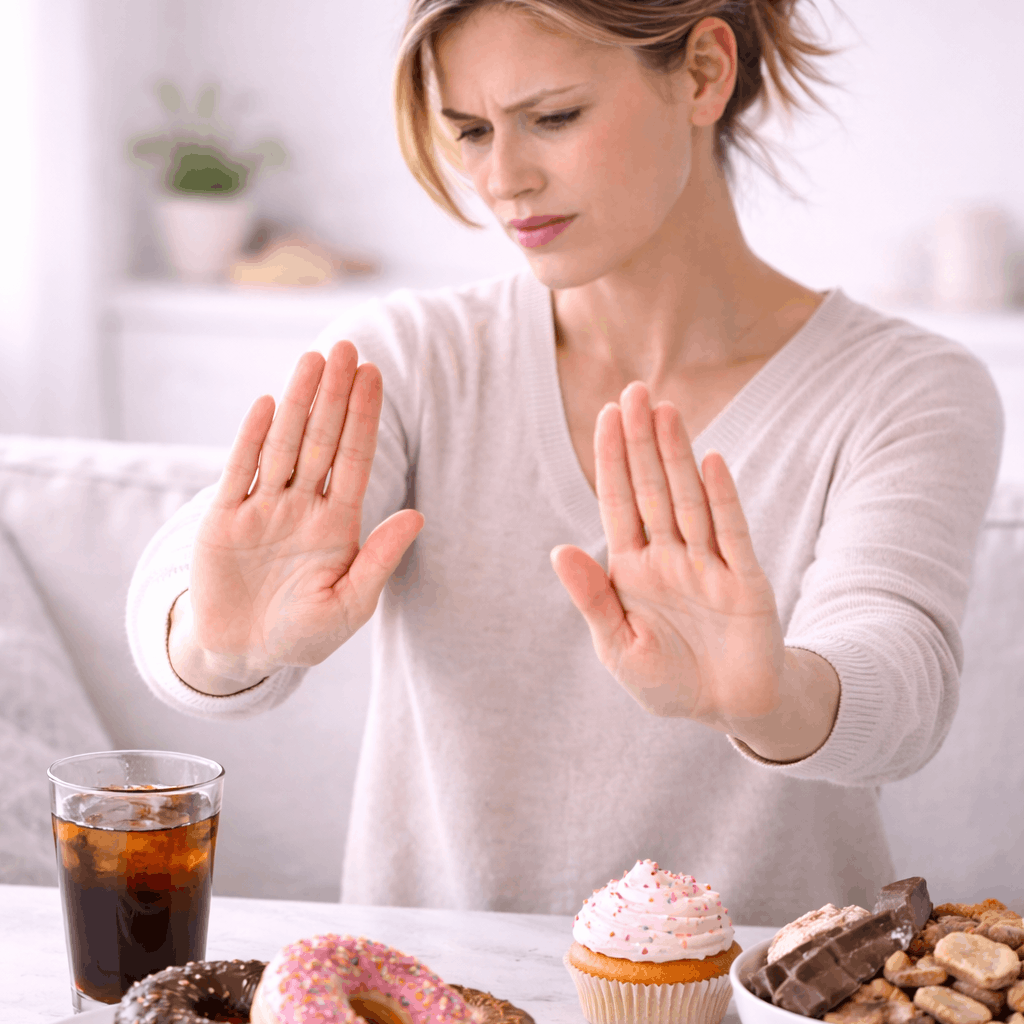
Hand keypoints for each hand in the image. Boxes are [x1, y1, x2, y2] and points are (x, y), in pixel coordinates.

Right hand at [185, 341, 422, 679]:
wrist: (243, 652)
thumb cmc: (303, 632)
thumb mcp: (350, 604)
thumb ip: (379, 560)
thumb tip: (418, 516)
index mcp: (337, 523)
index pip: (355, 459)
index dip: (365, 418)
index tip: (375, 375)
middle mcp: (302, 506)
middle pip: (322, 440)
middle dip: (336, 396)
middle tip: (348, 348)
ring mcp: (263, 509)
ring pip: (283, 446)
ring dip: (298, 404)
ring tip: (314, 360)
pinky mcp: (224, 520)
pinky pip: (240, 473)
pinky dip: (251, 440)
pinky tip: (267, 405)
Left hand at [550, 381, 785, 730]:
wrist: (729, 708)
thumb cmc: (668, 680)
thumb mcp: (618, 647)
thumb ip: (592, 599)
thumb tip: (560, 550)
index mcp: (632, 570)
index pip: (618, 503)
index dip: (611, 460)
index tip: (604, 416)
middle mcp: (668, 557)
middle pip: (651, 488)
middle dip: (641, 441)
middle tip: (634, 391)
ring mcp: (707, 564)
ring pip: (688, 498)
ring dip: (676, 456)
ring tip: (666, 411)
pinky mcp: (744, 579)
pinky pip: (731, 532)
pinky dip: (721, 497)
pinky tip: (710, 461)